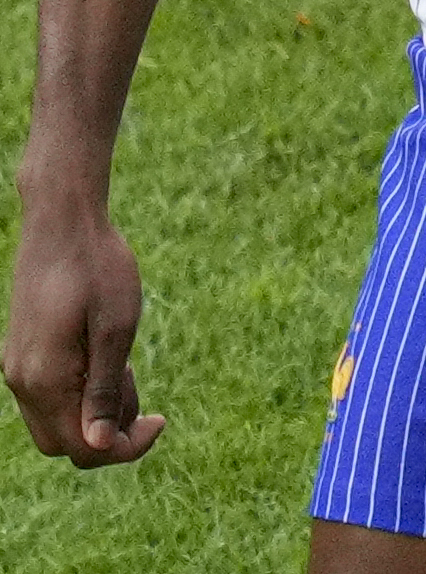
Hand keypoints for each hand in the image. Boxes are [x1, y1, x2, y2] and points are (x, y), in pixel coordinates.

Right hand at [4, 206, 163, 467]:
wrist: (64, 222)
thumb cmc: (98, 269)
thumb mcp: (116, 330)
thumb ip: (106, 391)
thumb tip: (100, 445)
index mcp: (45, 381)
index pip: (83, 448)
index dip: (125, 448)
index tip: (161, 420)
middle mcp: (22, 382)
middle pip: (65, 443)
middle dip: (109, 431)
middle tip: (138, 386)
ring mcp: (18, 368)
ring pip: (57, 420)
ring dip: (96, 409)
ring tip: (124, 363)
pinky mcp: (24, 353)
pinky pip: (51, 395)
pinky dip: (81, 390)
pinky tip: (104, 353)